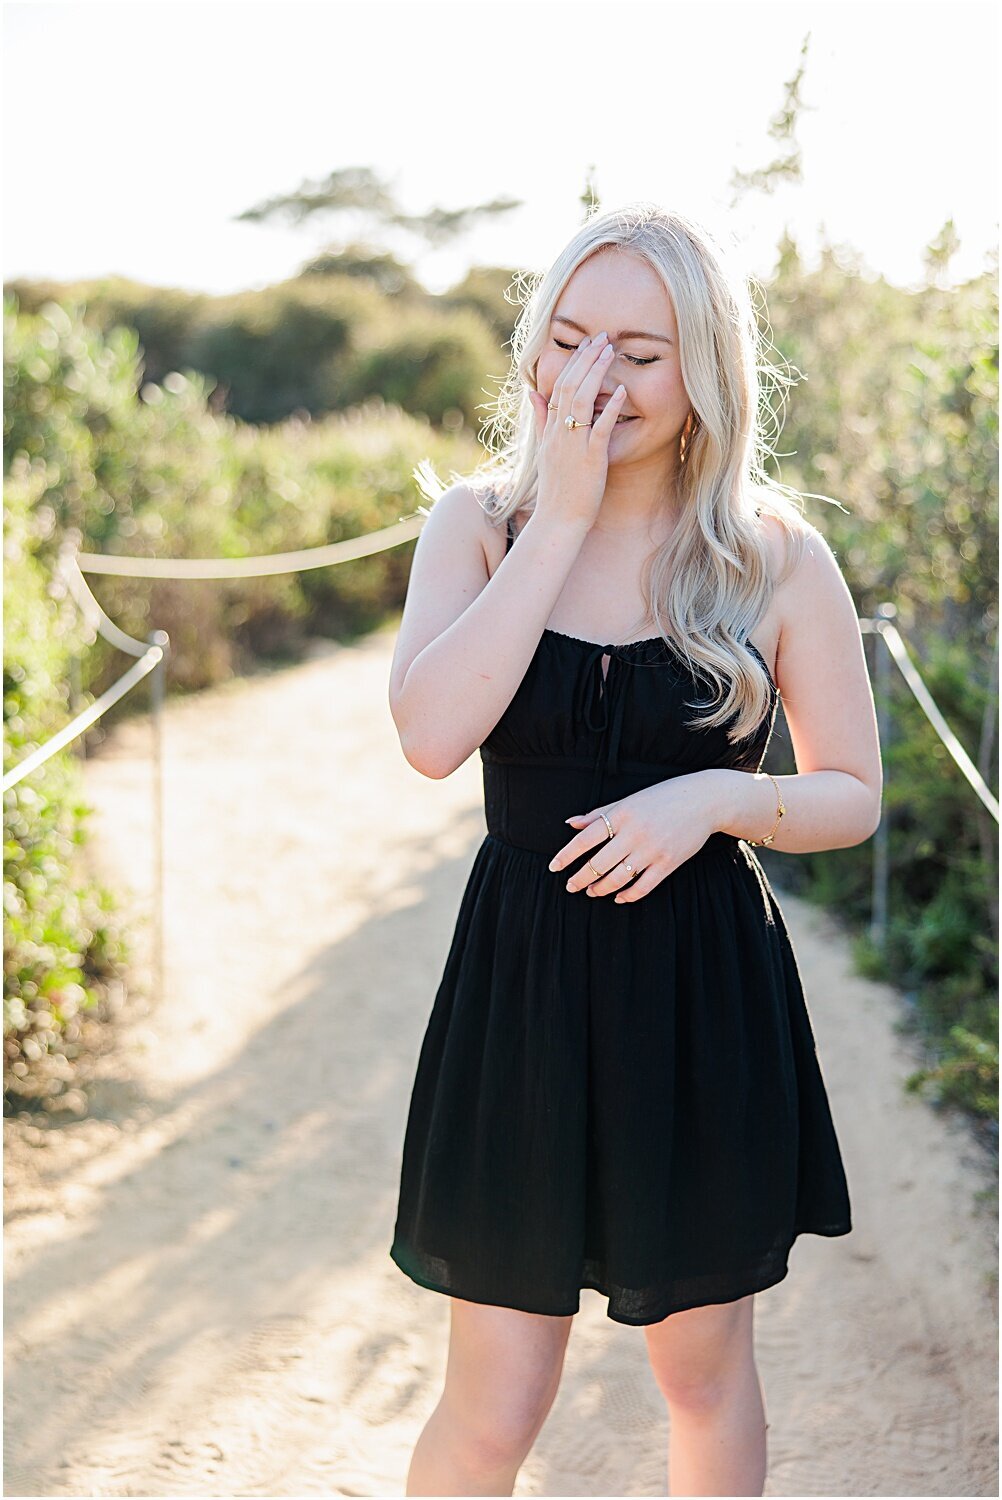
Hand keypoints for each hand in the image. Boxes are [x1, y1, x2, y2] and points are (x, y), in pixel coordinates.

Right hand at [527, 332, 627, 530]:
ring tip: (610, 352)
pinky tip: (622, 391)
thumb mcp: (544, 450)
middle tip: (602, 337)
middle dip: (586, 359)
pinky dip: (611, 408)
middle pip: (569, 386)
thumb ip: (541, 420)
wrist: (558, 520)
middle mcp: (559, 433)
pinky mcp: (590, 459)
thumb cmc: (557, 490)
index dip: (573, 363)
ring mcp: (573, 445)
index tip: (587, 345)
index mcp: (550, 430)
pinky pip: (599, 428)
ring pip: (581, 400)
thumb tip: (534, 392)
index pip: (558, 387)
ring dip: (597, 373)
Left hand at [547, 774, 720, 902]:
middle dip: (580, 878)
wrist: (704, 800)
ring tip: (591, 891)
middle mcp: (634, 833)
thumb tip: (570, 823)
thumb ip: (599, 813)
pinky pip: (643, 886)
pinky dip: (628, 895)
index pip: (585, 839)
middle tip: (571, 886)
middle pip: (599, 863)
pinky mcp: (668, 863)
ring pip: (618, 878)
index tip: (553, 868)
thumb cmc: (663, 798)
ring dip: (600, 888)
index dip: (566, 855)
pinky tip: (618, 897)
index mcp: (621, 814)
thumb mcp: (629, 800)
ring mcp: (652, 850)